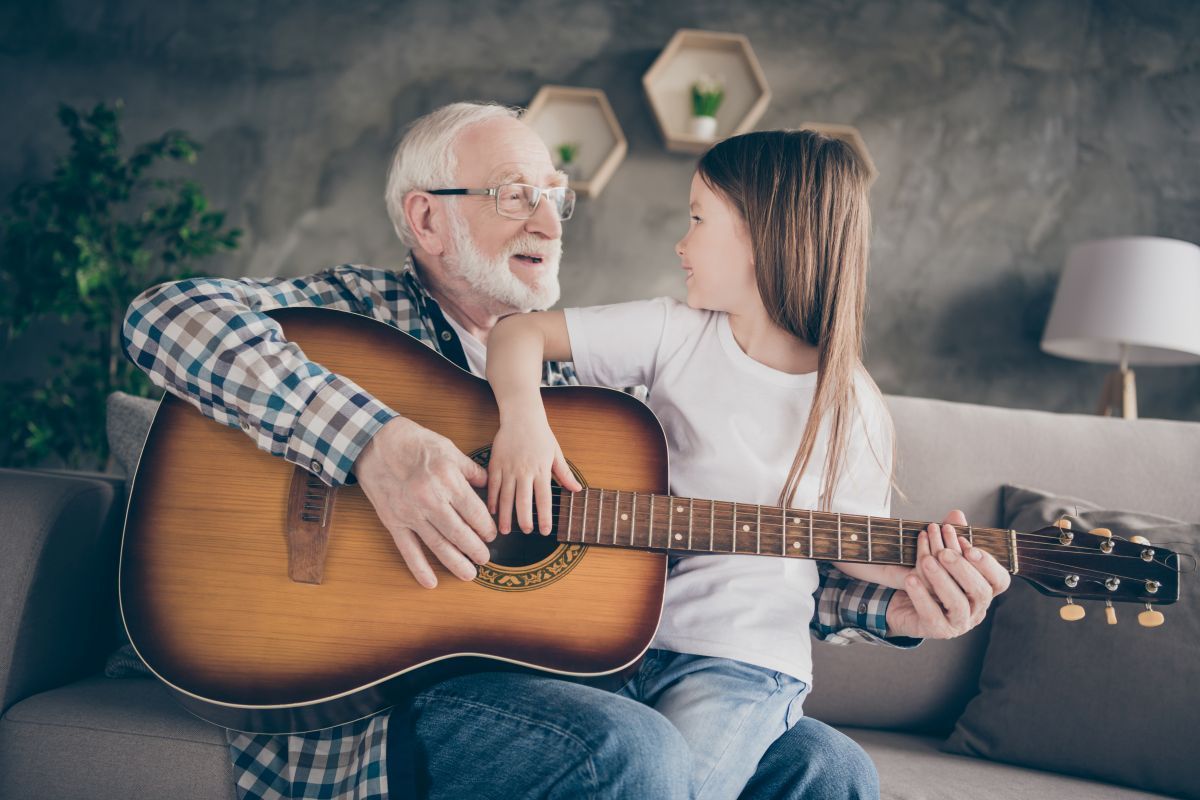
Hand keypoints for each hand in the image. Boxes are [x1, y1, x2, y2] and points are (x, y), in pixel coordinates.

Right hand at [354, 416, 495, 588]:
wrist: (375, 442)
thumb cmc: (415, 442)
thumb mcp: (449, 449)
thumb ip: (471, 470)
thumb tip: (488, 485)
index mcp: (447, 481)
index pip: (475, 514)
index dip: (487, 528)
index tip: (492, 534)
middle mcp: (430, 500)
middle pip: (460, 534)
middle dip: (477, 550)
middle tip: (486, 558)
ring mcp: (410, 514)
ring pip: (438, 546)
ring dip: (456, 563)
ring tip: (470, 574)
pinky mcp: (393, 521)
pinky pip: (408, 550)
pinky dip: (419, 568)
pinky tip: (431, 582)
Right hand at [486, 410, 581, 534]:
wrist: (521, 416)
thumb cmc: (541, 435)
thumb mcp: (556, 453)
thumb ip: (564, 473)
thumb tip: (577, 490)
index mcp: (541, 470)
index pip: (544, 498)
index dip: (544, 517)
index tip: (545, 531)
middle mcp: (524, 471)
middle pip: (523, 500)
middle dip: (524, 519)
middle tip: (525, 532)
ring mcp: (508, 468)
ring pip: (505, 496)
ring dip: (505, 515)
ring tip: (504, 530)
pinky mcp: (495, 464)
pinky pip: (493, 485)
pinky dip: (491, 499)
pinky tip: (491, 511)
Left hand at [884, 509, 1011, 638]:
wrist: (902, 604)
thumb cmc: (928, 577)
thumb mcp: (939, 555)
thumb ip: (950, 536)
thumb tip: (956, 514)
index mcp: (984, 589)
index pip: (999, 580)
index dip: (986, 563)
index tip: (966, 544)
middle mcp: (977, 608)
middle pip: (980, 591)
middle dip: (962, 569)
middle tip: (943, 552)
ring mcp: (959, 622)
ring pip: (958, 604)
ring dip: (942, 580)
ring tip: (926, 561)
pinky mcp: (938, 630)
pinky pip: (932, 615)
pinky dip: (921, 596)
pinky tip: (911, 578)